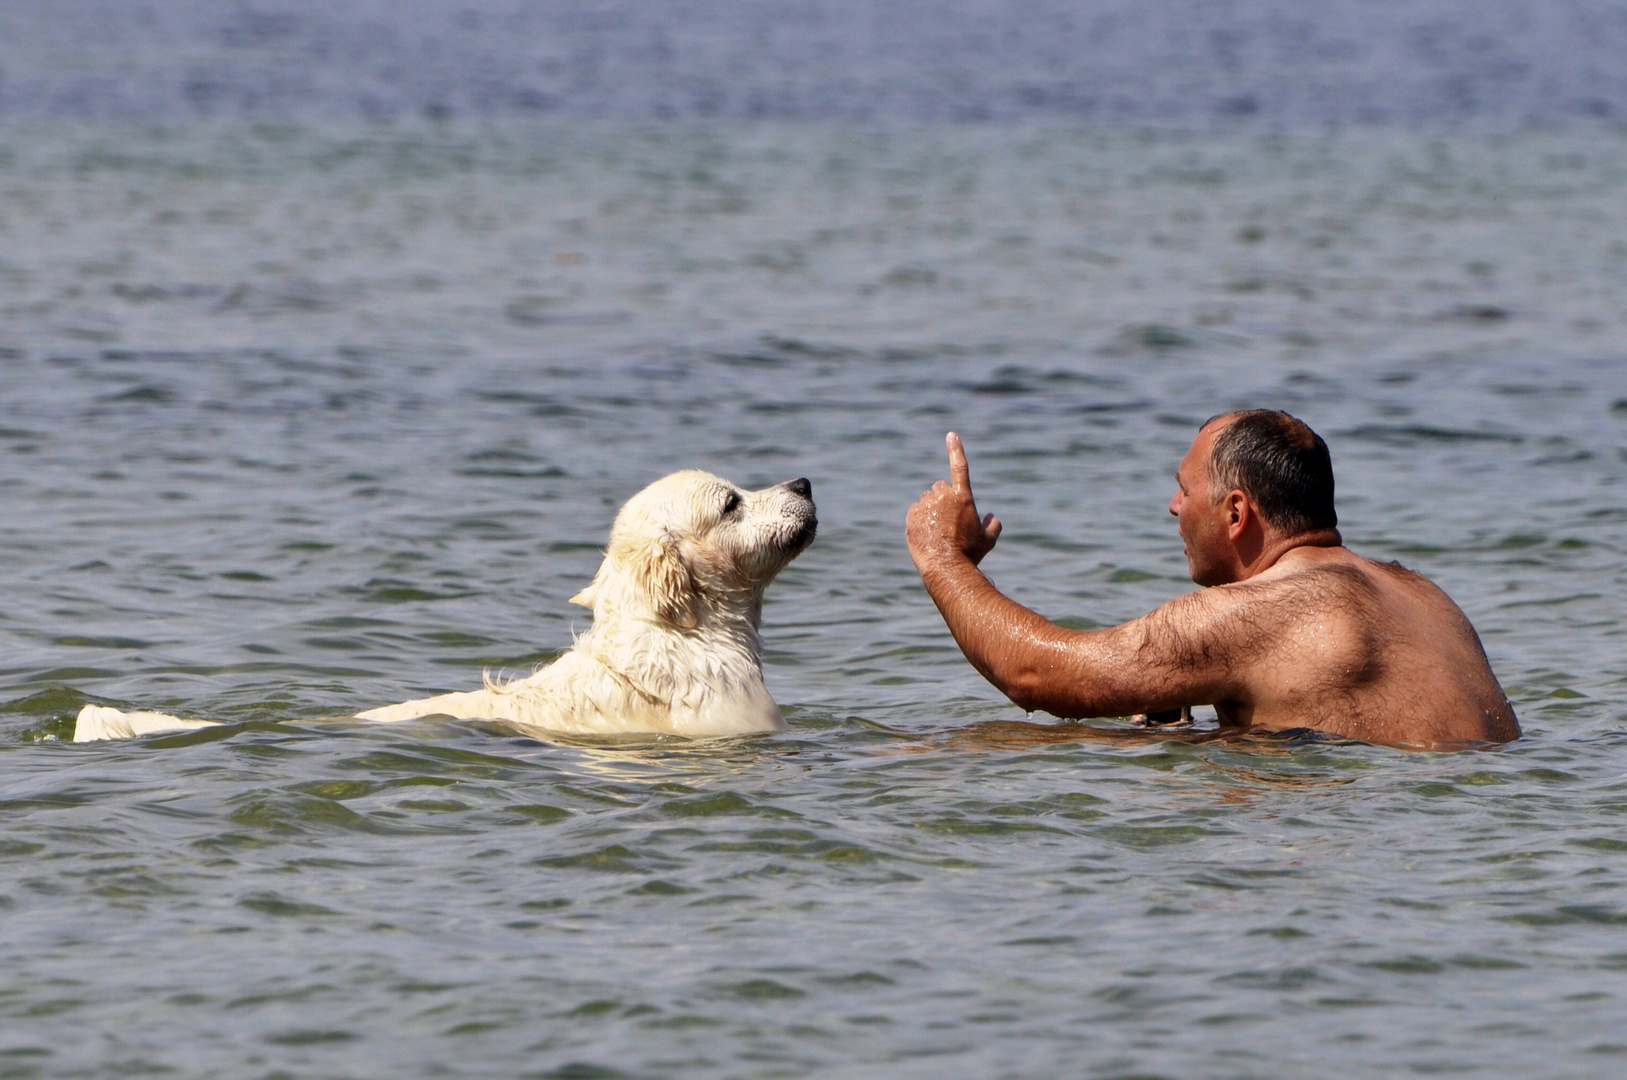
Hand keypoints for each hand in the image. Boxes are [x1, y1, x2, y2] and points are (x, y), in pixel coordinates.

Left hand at [905, 432, 1002, 567]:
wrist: (945, 566)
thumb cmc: (970, 554)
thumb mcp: (988, 541)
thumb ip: (993, 526)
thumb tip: (992, 517)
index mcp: (963, 497)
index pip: (960, 467)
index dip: (956, 450)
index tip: (951, 435)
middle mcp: (943, 496)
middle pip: (940, 488)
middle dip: (942, 499)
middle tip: (947, 520)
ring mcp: (926, 505)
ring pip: (926, 501)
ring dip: (931, 510)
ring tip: (937, 532)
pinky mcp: (912, 515)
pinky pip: (915, 512)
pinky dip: (920, 520)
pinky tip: (927, 535)